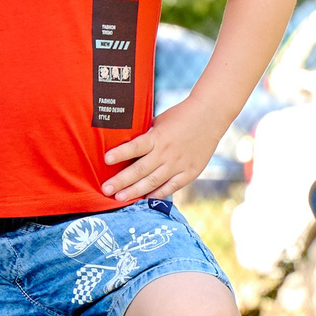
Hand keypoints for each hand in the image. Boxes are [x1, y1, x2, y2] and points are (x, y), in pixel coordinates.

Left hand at [101, 99, 221, 201]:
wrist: (209, 116)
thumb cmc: (180, 116)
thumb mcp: (159, 122)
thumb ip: (146, 136)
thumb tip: (126, 147)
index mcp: (158, 137)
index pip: (136, 147)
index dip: (120, 153)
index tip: (106, 160)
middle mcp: (166, 152)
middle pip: (140, 170)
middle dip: (121, 181)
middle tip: (106, 189)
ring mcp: (178, 164)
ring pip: (153, 182)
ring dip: (135, 191)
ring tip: (119, 198)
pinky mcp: (189, 172)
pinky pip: (171, 187)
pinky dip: (158, 193)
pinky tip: (145, 199)